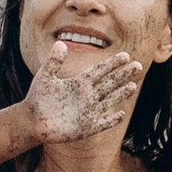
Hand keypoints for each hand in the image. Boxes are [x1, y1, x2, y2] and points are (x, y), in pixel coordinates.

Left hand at [28, 38, 142, 146]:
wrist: (32, 121)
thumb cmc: (38, 98)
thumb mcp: (44, 76)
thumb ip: (54, 61)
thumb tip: (60, 43)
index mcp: (79, 83)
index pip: (100, 71)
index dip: (112, 63)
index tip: (125, 55)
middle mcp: (87, 96)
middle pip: (109, 83)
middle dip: (123, 75)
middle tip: (138, 65)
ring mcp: (88, 112)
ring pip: (109, 100)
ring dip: (121, 94)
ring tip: (133, 85)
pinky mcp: (86, 128)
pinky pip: (102, 123)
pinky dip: (111, 119)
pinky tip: (121, 114)